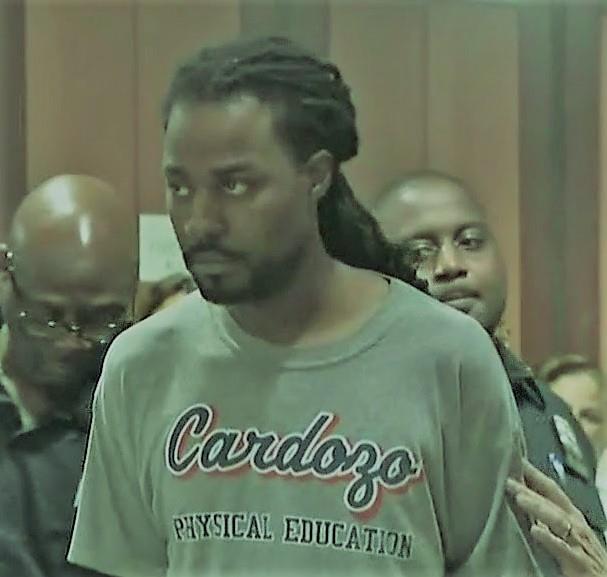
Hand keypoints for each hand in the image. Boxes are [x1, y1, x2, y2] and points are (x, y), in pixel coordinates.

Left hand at [507, 459, 606, 576]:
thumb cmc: (583, 556)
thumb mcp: (566, 531)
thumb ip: (546, 516)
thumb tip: (521, 496)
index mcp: (571, 516)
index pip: (551, 490)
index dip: (534, 474)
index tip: (514, 461)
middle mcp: (576, 525)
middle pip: (552, 501)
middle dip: (531, 488)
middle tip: (508, 478)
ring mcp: (578, 543)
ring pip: (557, 520)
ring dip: (538, 508)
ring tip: (520, 498)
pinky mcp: (579, 563)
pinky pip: (564, 549)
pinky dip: (550, 539)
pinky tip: (535, 531)